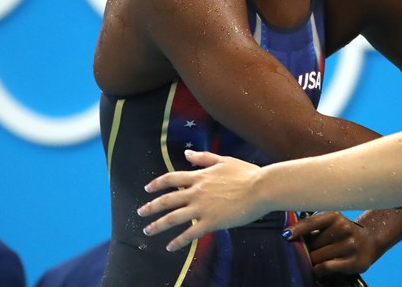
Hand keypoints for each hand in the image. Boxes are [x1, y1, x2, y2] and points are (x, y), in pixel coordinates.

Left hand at [137, 150, 264, 251]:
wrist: (261, 188)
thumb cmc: (247, 173)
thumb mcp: (224, 160)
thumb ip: (204, 158)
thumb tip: (186, 154)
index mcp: (200, 176)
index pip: (171, 179)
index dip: (157, 184)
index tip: (147, 189)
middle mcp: (197, 192)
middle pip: (167, 200)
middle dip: (151, 207)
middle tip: (140, 213)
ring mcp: (202, 208)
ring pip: (173, 218)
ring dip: (158, 225)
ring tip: (148, 231)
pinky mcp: (211, 222)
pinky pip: (189, 234)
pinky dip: (177, 242)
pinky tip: (169, 247)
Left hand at [285, 212, 375, 277]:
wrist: (370, 241)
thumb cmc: (343, 232)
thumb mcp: (332, 224)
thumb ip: (315, 229)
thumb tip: (290, 236)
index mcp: (335, 216)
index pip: (311, 222)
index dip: (297, 229)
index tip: (285, 235)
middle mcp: (343, 228)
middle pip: (312, 244)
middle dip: (305, 250)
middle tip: (305, 252)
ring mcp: (349, 245)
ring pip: (317, 257)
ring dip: (311, 261)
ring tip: (313, 260)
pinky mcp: (352, 261)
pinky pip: (325, 267)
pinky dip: (317, 269)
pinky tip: (317, 268)